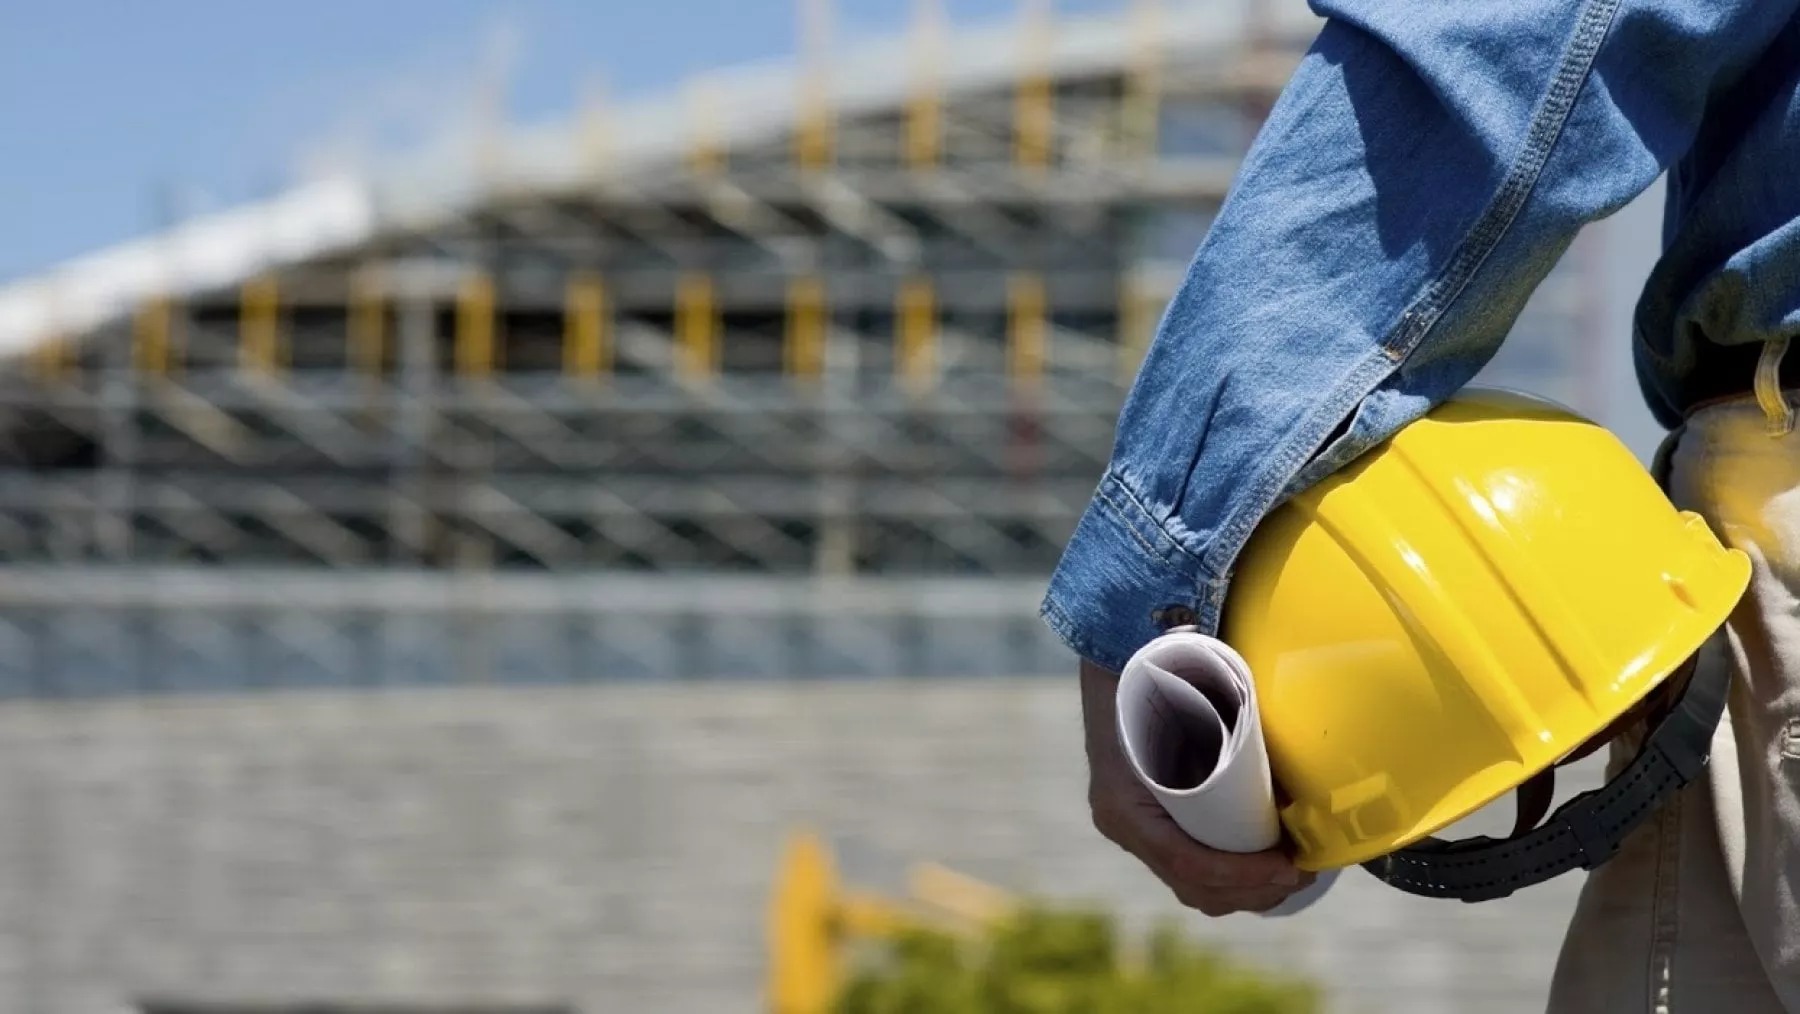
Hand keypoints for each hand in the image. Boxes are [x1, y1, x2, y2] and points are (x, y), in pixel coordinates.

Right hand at [1079, 657, 1313, 915]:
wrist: (1120, 666)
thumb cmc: (1159, 677)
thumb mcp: (1189, 698)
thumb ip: (1226, 720)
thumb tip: (1292, 767)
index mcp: (1125, 802)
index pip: (1186, 861)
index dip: (1241, 873)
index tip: (1288, 865)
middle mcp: (1122, 825)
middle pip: (1192, 886)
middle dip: (1253, 890)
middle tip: (1302, 871)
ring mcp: (1132, 830)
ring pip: (1191, 887)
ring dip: (1245, 891)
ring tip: (1291, 873)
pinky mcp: (1148, 828)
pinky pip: (1188, 871)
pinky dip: (1229, 879)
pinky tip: (1264, 871)